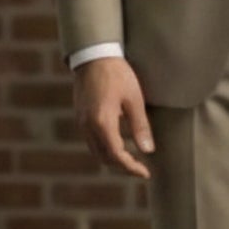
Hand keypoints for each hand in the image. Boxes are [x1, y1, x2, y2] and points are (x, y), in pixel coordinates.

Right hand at [73, 56, 154, 179]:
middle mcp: (88, 126)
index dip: (131, 167)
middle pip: (104, 157)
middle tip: (140, 167)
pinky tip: (118, 142)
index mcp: (102, 122)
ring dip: (112, 158)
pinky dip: (104, 147)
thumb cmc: (117, 74)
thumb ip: (140, 126)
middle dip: (122, 166)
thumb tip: (148, 150)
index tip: (145, 173)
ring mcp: (81, 122)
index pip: (116, 155)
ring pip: (96, 151)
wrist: (94, 55)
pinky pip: (91, 140)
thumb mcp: (134, 99)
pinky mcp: (80, 116)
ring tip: (131, 157)